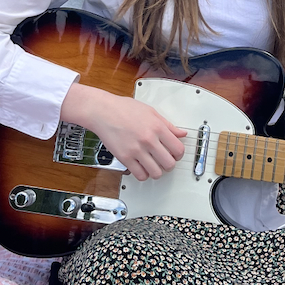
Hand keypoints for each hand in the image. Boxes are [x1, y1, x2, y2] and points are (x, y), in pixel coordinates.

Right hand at [61, 83, 186, 180]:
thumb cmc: (124, 109)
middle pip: (169, 164)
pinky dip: (143, 174)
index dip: (179, 155)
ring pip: (156, 173)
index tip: (175, 154)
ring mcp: (136, 150)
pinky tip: (142, 167)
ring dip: (157, 171)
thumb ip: (168, 125)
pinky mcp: (125, 158)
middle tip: (164, 161)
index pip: (178, 149)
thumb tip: (182, 134)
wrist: (103, 111)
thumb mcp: (151, 112)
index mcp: (158, 127)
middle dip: (169, 164)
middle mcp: (149, 140)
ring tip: (153, 165)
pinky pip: (140, 175)